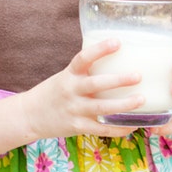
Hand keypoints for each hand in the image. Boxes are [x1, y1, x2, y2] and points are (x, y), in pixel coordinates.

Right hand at [22, 37, 147, 138]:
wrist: (30, 116)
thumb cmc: (55, 92)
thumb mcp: (66, 76)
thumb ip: (86, 71)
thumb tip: (118, 57)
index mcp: (69, 74)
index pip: (84, 58)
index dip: (100, 50)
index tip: (118, 42)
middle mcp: (71, 91)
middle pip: (96, 84)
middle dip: (118, 81)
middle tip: (138, 76)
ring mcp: (74, 110)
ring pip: (102, 108)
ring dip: (123, 105)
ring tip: (142, 100)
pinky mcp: (77, 127)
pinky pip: (101, 129)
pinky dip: (118, 128)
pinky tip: (133, 125)